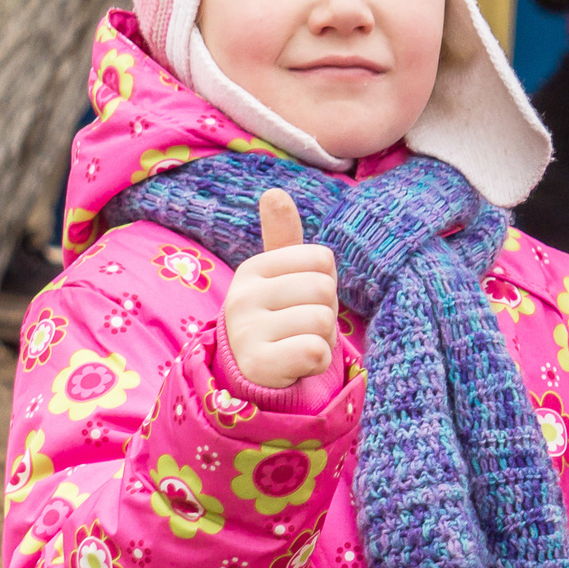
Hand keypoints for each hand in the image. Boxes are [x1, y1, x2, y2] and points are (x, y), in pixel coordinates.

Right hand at [224, 189, 338, 388]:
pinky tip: (296, 364)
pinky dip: (317, 362)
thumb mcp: (279, 277)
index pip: (322, 259)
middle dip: (325, 313)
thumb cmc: (277, 318)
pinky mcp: (259, 365)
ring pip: (323, 321)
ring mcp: (247, 331)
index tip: (301, 301)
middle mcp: (243, 296)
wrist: (251, 376)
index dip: (325, 283)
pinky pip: (316, 351)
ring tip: (297, 345)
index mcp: (253, 269)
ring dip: (323, 340)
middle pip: (324, 290)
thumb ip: (282, 237)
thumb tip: (274, 191)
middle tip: (301, 328)